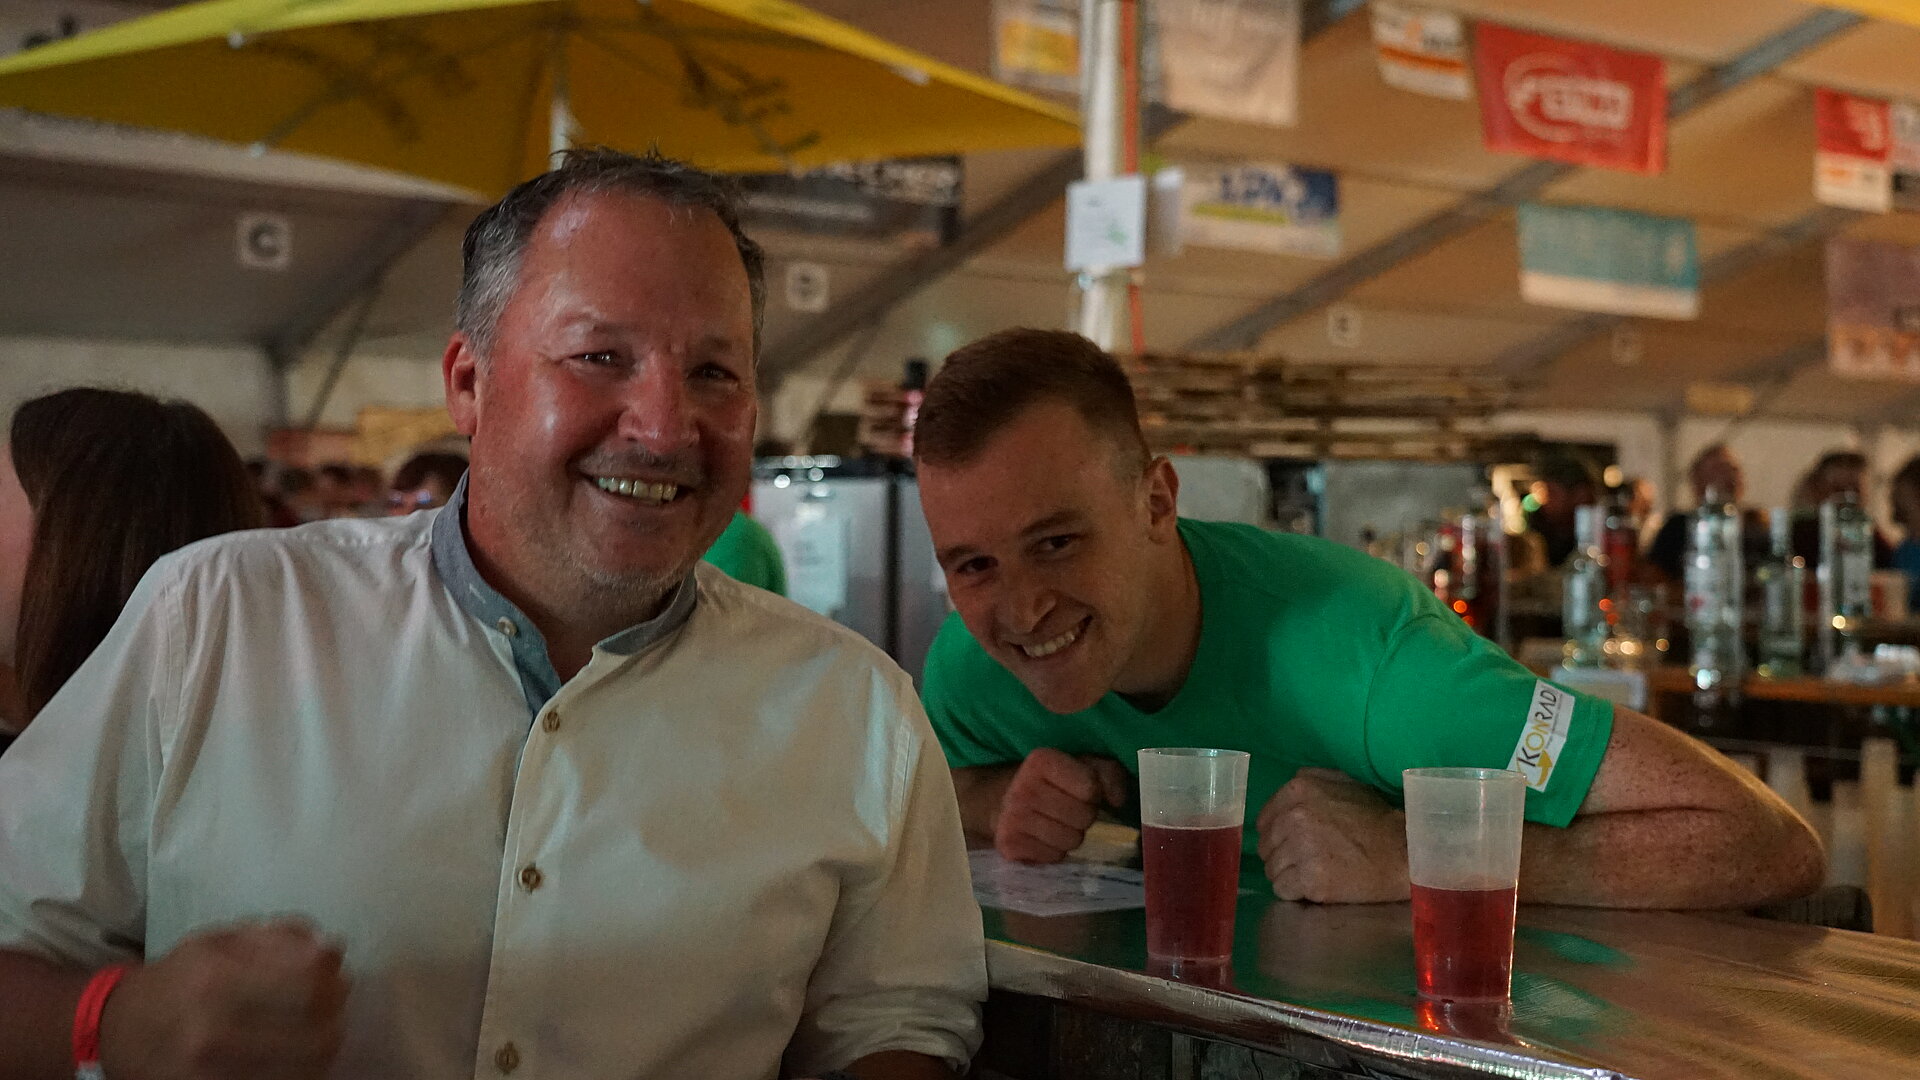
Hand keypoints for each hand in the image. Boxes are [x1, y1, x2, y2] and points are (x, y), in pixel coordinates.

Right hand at [99, 918, 348, 1079]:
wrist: (118, 1033)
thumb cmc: (179, 979)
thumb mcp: (220, 941)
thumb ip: (280, 937)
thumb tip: (333, 948)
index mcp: (214, 979)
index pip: (307, 983)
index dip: (333, 976)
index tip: (334, 969)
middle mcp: (212, 1032)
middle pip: (317, 1033)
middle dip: (335, 1012)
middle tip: (333, 999)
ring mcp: (213, 1075)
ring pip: (308, 1068)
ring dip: (324, 1043)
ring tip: (316, 1025)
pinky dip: (302, 1068)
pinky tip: (295, 1052)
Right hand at [994, 748, 1130, 862]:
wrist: (1002, 800)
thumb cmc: (1052, 783)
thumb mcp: (1082, 766)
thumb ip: (1109, 774)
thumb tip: (1118, 800)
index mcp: (1042, 760)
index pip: (1090, 787)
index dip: (1093, 793)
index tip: (1081, 791)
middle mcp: (1022, 787)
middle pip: (1083, 816)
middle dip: (1083, 816)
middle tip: (1069, 810)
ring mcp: (1012, 818)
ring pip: (1071, 841)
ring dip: (1070, 836)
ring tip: (1056, 823)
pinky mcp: (1008, 845)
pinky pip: (1054, 857)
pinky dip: (1054, 851)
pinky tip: (1042, 838)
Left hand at [1256, 768, 1409, 902]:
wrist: (1403, 851)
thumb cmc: (1374, 817)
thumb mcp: (1343, 782)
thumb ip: (1310, 780)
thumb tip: (1286, 790)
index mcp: (1297, 790)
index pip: (1263, 821)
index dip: (1278, 835)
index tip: (1295, 843)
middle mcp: (1293, 817)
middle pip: (1266, 846)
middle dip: (1282, 856)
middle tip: (1308, 861)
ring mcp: (1300, 848)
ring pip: (1271, 870)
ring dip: (1289, 875)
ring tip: (1315, 873)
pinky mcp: (1310, 879)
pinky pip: (1282, 889)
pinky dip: (1296, 892)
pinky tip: (1316, 886)